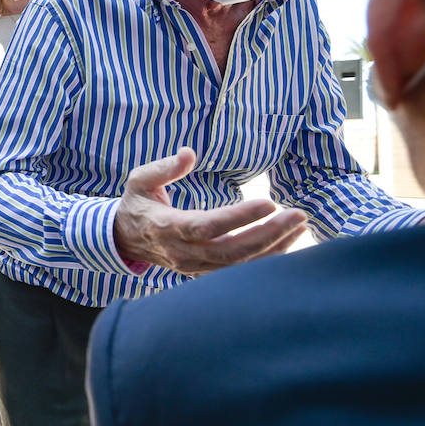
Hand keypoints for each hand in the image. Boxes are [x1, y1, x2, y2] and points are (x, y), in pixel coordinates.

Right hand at [113, 147, 307, 276]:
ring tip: (299, 226)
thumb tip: (188, 153)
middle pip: (231, 250)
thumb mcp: (139, 180)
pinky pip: (239, 271)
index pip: (206, 226)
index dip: (238, 218)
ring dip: (273, 247)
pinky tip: (287, 241)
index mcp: (166, 227)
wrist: (124, 240)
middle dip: (268, 234)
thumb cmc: (137, 205)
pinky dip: (266, 258)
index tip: (268, 203)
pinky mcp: (204, 272)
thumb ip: (163, 168)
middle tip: (297, 215)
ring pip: (239, 265)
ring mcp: (194, 267)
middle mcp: (182, 253)